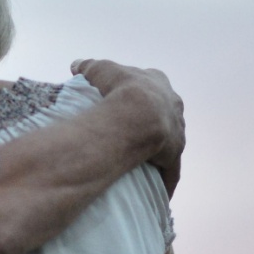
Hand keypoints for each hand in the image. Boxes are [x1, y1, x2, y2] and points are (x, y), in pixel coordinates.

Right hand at [71, 59, 183, 195]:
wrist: (138, 114)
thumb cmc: (120, 89)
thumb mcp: (100, 70)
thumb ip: (89, 66)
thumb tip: (76, 66)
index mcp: (158, 83)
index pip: (150, 87)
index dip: (139, 94)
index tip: (128, 100)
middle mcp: (173, 106)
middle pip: (164, 113)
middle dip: (154, 120)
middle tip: (135, 131)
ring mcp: (177, 131)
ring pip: (170, 140)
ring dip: (160, 147)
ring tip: (143, 157)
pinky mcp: (174, 155)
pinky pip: (170, 170)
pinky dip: (163, 179)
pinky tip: (154, 188)